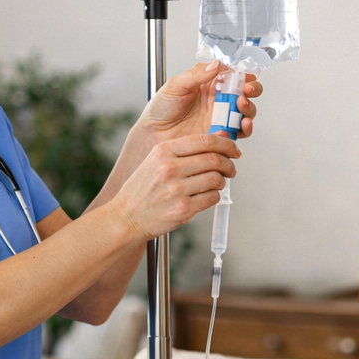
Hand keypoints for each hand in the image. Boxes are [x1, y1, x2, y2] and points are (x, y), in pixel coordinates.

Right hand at [107, 133, 238, 240]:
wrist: (126, 217)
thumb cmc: (141, 190)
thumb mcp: (155, 161)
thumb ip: (183, 151)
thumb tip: (218, 141)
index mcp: (163, 151)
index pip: (204, 140)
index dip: (225, 143)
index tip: (233, 149)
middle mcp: (170, 168)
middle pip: (214, 159)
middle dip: (228, 164)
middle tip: (230, 169)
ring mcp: (176, 189)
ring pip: (216, 179)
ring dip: (222, 182)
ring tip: (217, 184)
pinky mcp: (183, 209)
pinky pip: (212, 198)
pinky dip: (215, 196)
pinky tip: (207, 196)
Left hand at [135, 60, 262, 144]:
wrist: (152, 134)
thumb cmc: (160, 109)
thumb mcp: (176, 85)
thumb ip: (196, 75)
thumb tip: (216, 64)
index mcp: (208, 85)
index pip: (233, 77)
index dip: (244, 75)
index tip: (246, 77)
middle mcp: (217, 101)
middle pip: (244, 94)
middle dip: (251, 90)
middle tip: (246, 90)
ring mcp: (220, 118)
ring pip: (245, 112)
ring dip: (249, 108)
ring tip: (241, 106)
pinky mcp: (219, 135)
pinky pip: (238, 132)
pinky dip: (245, 128)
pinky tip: (241, 123)